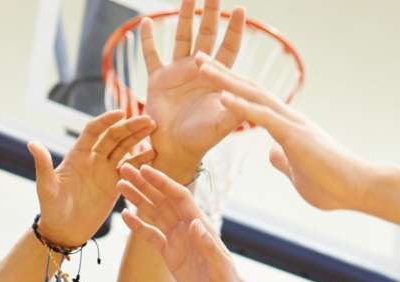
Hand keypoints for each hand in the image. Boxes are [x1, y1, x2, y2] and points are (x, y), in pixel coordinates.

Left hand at [31, 110, 156, 248]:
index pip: (94, 131)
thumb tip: (32, 143)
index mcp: (77, 155)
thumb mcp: (46, 187)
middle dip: (130, 127)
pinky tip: (155, 154)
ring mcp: (105, 171)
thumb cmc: (51, 209)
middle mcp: (92, 159)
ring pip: (124, 149)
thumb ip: (43, 165)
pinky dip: (142, 161)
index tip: (121, 113)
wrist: (64, 230)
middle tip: (148, 120)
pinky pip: (130, 169)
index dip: (106, 121)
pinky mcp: (115, 184)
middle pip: (114, 137)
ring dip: (138, 138)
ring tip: (155, 130)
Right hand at [117, 162, 245, 281]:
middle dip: (144, 183)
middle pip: (162, 199)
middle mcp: (186, 226)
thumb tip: (194, 223)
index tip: (145, 169)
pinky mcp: (169, 253)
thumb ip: (207, 244)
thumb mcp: (219, 265)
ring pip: (153, 213)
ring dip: (137, 199)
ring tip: (120, 186)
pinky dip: (137, 225)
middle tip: (124, 169)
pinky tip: (124, 215)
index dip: (161, 182)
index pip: (178, 196)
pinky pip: (150, 235)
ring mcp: (176, 239)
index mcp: (198, 224)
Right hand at [138, 0, 247, 177]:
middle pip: (206, 34)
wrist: (176, 149)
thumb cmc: (203, 138)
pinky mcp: (158, 79)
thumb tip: (254, 96)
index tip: (242, 10)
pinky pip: (151, 55)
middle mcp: (198, 69)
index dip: (235, 30)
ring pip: (181, 37)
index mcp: (217, 77)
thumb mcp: (226, 122)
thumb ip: (239, 106)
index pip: (229, 47)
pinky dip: (147, 40)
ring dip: (184, 16)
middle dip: (211, 13)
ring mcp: (177, 72)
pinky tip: (146, 22)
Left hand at [197, 57, 373, 211]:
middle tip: (198, 58)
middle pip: (249, 91)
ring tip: (201, 65)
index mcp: (287, 127)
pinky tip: (222, 95)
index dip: (231, 89)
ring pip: (253, 96)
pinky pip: (263, 117)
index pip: (254, 103)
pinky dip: (241, 105)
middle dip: (222, 74)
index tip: (210, 78)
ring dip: (225, 80)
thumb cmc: (332, 185)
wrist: (359, 189)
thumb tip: (270, 153)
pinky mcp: (295, 135)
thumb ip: (283, 160)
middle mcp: (288, 118)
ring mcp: (291, 124)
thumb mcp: (297, 173)